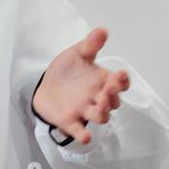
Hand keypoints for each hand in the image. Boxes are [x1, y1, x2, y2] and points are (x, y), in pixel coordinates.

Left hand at [31, 27, 128, 145]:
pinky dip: (83, 134)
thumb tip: (102, 30)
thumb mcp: (77, 54)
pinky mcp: (71, 121)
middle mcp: (98, 97)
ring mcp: (85, 110)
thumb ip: (90, 45)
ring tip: (100, 106)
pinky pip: (79, 130)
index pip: (120, 83)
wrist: (46, 86)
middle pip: (112, 101)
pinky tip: (85, 137)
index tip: (120, 75)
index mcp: (102, 80)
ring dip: (102, 113)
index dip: (123, 81)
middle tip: (108, 89)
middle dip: (112, 96)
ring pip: (101, 117)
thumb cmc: (67, 71)